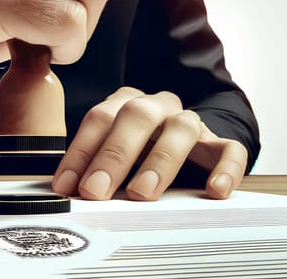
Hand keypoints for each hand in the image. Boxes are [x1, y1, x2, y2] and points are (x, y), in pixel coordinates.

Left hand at [52, 87, 247, 200]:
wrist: (182, 140)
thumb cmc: (138, 148)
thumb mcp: (111, 152)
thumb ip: (92, 166)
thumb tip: (67, 191)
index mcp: (125, 103)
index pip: (99, 118)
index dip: (80, 152)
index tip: (67, 185)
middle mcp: (157, 106)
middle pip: (136, 116)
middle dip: (113, 155)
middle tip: (96, 190)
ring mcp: (189, 121)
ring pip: (181, 128)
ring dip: (159, 161)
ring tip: (141, 193)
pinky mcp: (217, 142)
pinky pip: (229, 149)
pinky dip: (224, 169)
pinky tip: (214, 190)